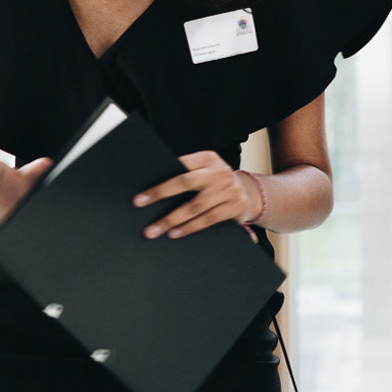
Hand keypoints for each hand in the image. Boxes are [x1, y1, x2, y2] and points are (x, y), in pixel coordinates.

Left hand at [133, 151, 260, 238]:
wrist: (251, 194)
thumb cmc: (217, 182)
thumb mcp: (207, 170)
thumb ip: (188, 173)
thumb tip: (154, 187)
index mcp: (208, 158)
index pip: (180, 164)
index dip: (161, 176)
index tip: (142, 188)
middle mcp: (218, 172)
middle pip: (186, 182)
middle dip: (160, 193)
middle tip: (140, 203)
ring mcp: (227, 190)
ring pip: (194, 207)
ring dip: (171, 219)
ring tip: (154, 230)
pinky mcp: (233, 207)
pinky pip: (206, 220)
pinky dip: (188, 228)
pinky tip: (174, 233)